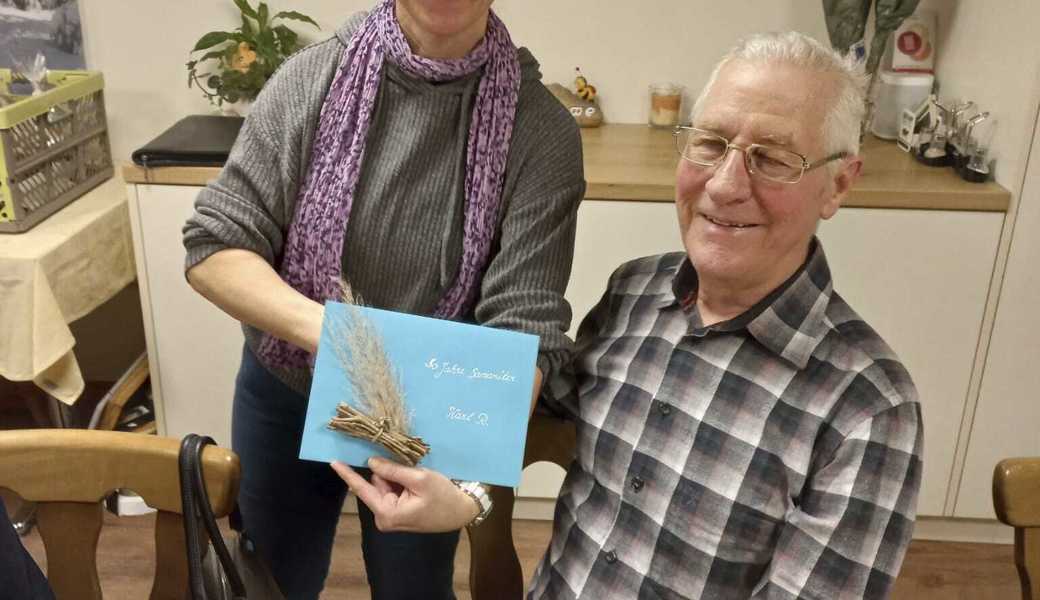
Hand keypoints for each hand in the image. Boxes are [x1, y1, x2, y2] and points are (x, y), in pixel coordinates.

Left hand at [331, 457, 478, 532]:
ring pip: (384, 484)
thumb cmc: (443, 496)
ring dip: (396, 476)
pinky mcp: (399, 512)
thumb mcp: (419, 479)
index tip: (333, 462)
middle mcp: (384, 517)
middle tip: (409, 468)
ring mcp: (391, 515)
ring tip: (417, 477)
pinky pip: (392, 490)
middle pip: (375, 484)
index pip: (362, 489)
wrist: (462, 510)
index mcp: (387, 512)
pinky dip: (400, 481)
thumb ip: (393, 470)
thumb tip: (371, 462)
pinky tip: (415, 481)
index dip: (348, 474)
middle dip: (387, 472)